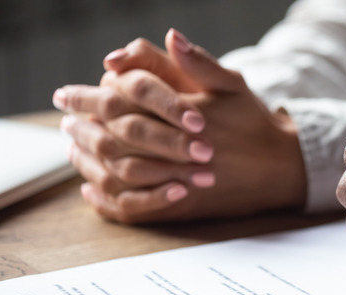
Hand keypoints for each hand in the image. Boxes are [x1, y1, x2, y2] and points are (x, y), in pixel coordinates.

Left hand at [53, 29, 305, 222]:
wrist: (281, 169)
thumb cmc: (254, 124)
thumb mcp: (232, 85)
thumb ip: (198, 62)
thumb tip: (170, 36)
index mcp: (185, 113)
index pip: (123, 99)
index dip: (88, 96)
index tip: (66, 94)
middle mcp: (178, 148)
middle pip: (112, 136)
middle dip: (81, 126)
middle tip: (64, 118)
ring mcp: (179, 180)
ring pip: (117, 172)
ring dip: (88, 159)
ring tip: (73, 146)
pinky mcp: (182, 205)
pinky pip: (134, 207)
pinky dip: (107, 200)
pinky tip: (91, 189)